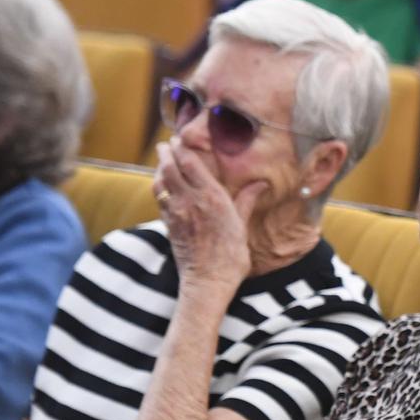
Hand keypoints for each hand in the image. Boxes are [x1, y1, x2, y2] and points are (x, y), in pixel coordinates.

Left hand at [155, 140, 262, 289]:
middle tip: (166, 143)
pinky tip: (162, 184)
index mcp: (211, 198)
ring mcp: (176, 213)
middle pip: (170, 168)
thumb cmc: (231, 256)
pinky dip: (159, 186)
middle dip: (166, 153)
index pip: (189, 164)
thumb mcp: (242, 226)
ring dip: (159, 168)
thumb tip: (261, 184)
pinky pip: (159, 199)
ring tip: (162, 160)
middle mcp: (190, 202)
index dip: (181, 148)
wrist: (208, 281)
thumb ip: (246, 200)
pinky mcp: (168, 225)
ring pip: (160, 182)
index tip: (179, 138)